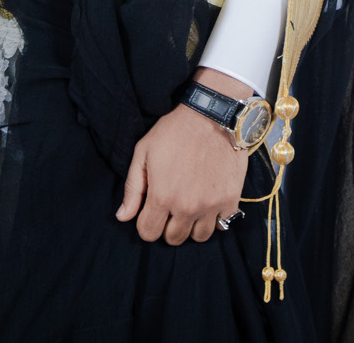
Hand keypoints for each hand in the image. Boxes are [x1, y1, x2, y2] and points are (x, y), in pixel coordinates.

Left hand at [116, 68, 251, 244]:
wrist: (213, 114)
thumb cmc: (174, 130)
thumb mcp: (144, 152)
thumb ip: (133, 188)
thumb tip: (122, 217)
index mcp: (162, 196)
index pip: (148, 233)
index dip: (146, 224)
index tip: (151, 212)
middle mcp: (187, 206)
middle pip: (174, 239)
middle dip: (168, 226)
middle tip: (172, 208)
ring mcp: (211, 205)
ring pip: (199, 237)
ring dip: (192, 226)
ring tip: (191, 208)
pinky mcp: (231, 199)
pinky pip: (222, 224)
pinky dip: (215, 219)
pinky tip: (209, 203)